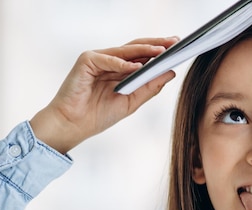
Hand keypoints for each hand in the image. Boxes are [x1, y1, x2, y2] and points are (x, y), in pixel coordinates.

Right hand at [30, 37, 178, 153]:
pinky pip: (107, 59)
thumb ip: (149, 87)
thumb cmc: (98, 115)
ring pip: (125, 50)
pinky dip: (122, 63)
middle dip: (156, 44)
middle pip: (136, 48)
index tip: (178, 48)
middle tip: (174, 42)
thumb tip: (171, 72)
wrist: (73, 125)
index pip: (143, 55)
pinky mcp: (86, 61)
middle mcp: (110, 61)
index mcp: (120, 69)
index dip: (160, 51)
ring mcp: (98, 59)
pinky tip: (137, 67)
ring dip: (144, 50)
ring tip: (161, 51)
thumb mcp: (131, 102)